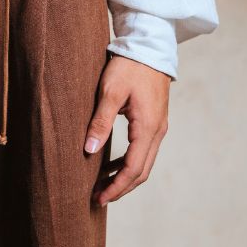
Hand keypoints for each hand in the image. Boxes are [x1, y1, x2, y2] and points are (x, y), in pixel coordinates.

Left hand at [84, 55, 170, 206]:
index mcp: (147, 127)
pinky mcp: (153, 122)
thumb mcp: (110, 92)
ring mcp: (158, 127)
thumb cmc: (128, 66)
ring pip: (143, 163)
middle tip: (97, 198)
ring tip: (101, 185)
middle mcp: (157, 131)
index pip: (133, 168)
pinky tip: (110, 165)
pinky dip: (127, 162)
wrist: (149, 47)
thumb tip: (88, 150)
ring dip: (124, 177)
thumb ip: (100, 122)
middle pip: (141, 171)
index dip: (116, 187)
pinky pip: (142, 151)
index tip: (98, 198)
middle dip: (120, 188)